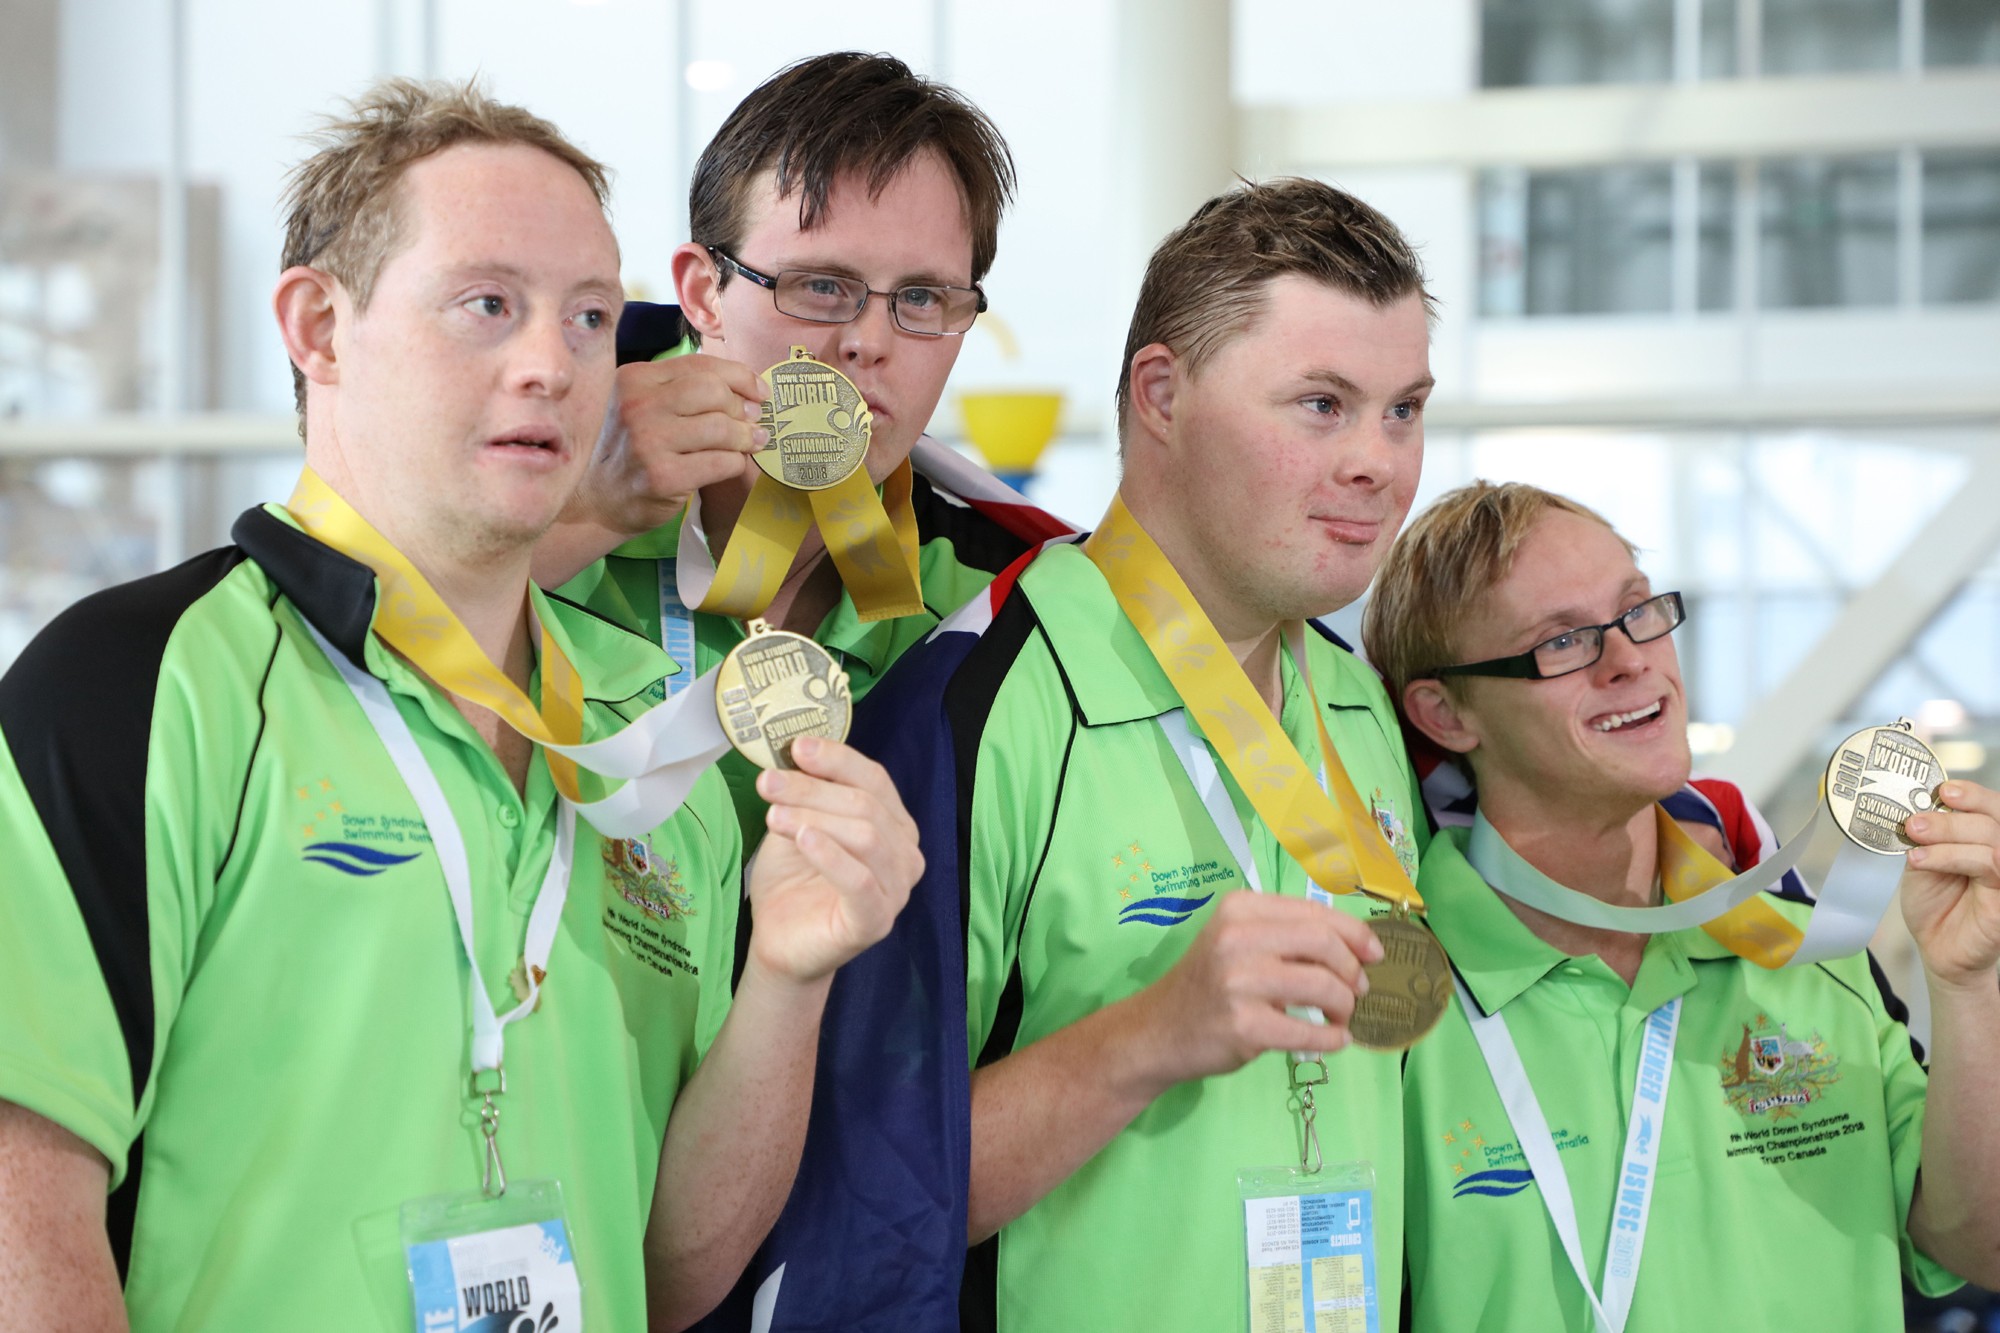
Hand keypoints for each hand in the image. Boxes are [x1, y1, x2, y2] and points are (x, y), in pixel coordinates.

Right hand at [564, 354, 769, 540]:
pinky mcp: (662, 477)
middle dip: (742, 407)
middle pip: (714, 391)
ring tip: (750, 443)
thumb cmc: (627, 451)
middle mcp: (638, 405)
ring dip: (745, 437)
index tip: (759, 391)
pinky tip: (731, 464)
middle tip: (753, 422)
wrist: (594, 501)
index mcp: (635, 379)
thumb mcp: (642, 407)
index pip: (700, 364)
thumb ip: (682, 391)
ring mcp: (648, 442)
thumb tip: (747, 391)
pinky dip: (735, 462)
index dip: (739, 376)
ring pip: (721, 427)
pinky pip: (720, 462)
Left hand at [745, 737, 922, 984]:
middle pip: (866, 805)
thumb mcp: (797, 824)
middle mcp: (904, 854)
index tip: (797, 747)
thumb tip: (795, 751)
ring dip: (814, 818)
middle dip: (813, 789)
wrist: (780, 942)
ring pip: (865, 836)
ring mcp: (896, 889)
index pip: (875, 779)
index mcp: (892, 824)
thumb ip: (805, 794)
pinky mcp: (876, 920)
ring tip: (773, 815)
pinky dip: (832, 856)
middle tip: (769, 784)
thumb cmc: (793, 881)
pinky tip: (804, 840)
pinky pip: (860, 881)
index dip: (837, 759)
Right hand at [1120, 890, 1383, 1089]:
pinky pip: (1309, 1031)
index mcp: (1239, 908)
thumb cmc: (1207, 984)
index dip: (1355, 933)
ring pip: (1322, 986)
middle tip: (1356, 990)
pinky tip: (1334, 1040)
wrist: (1158, 1030)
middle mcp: (1237, 937)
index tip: (1374, 954)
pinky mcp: (1244, 1025)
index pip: (1314, 913)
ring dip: (1344, 1006)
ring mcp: (1239, 981)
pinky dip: (1332, 1038)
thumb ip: (1285, 934)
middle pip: (1323, 944)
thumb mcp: (1236, 941)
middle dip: (1351, 969)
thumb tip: (1357, 947)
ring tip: (1340, 1017)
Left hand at [1898, 780, 1999, 990]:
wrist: (1937, 947)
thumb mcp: (1926, 860)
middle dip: (1952, 816)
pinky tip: (1920, 860)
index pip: (1992, 807)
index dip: (1973, 794)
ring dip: (1946, 835)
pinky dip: (1949, 857)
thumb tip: (1919, 809)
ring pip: (1990, 839)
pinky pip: (1988, 866)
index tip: (1944, 790)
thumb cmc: (1936, 904)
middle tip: (1916, 822)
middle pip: (1994, 818)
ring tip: (1914, 839)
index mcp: (1986, 839)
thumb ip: (1929, 836)